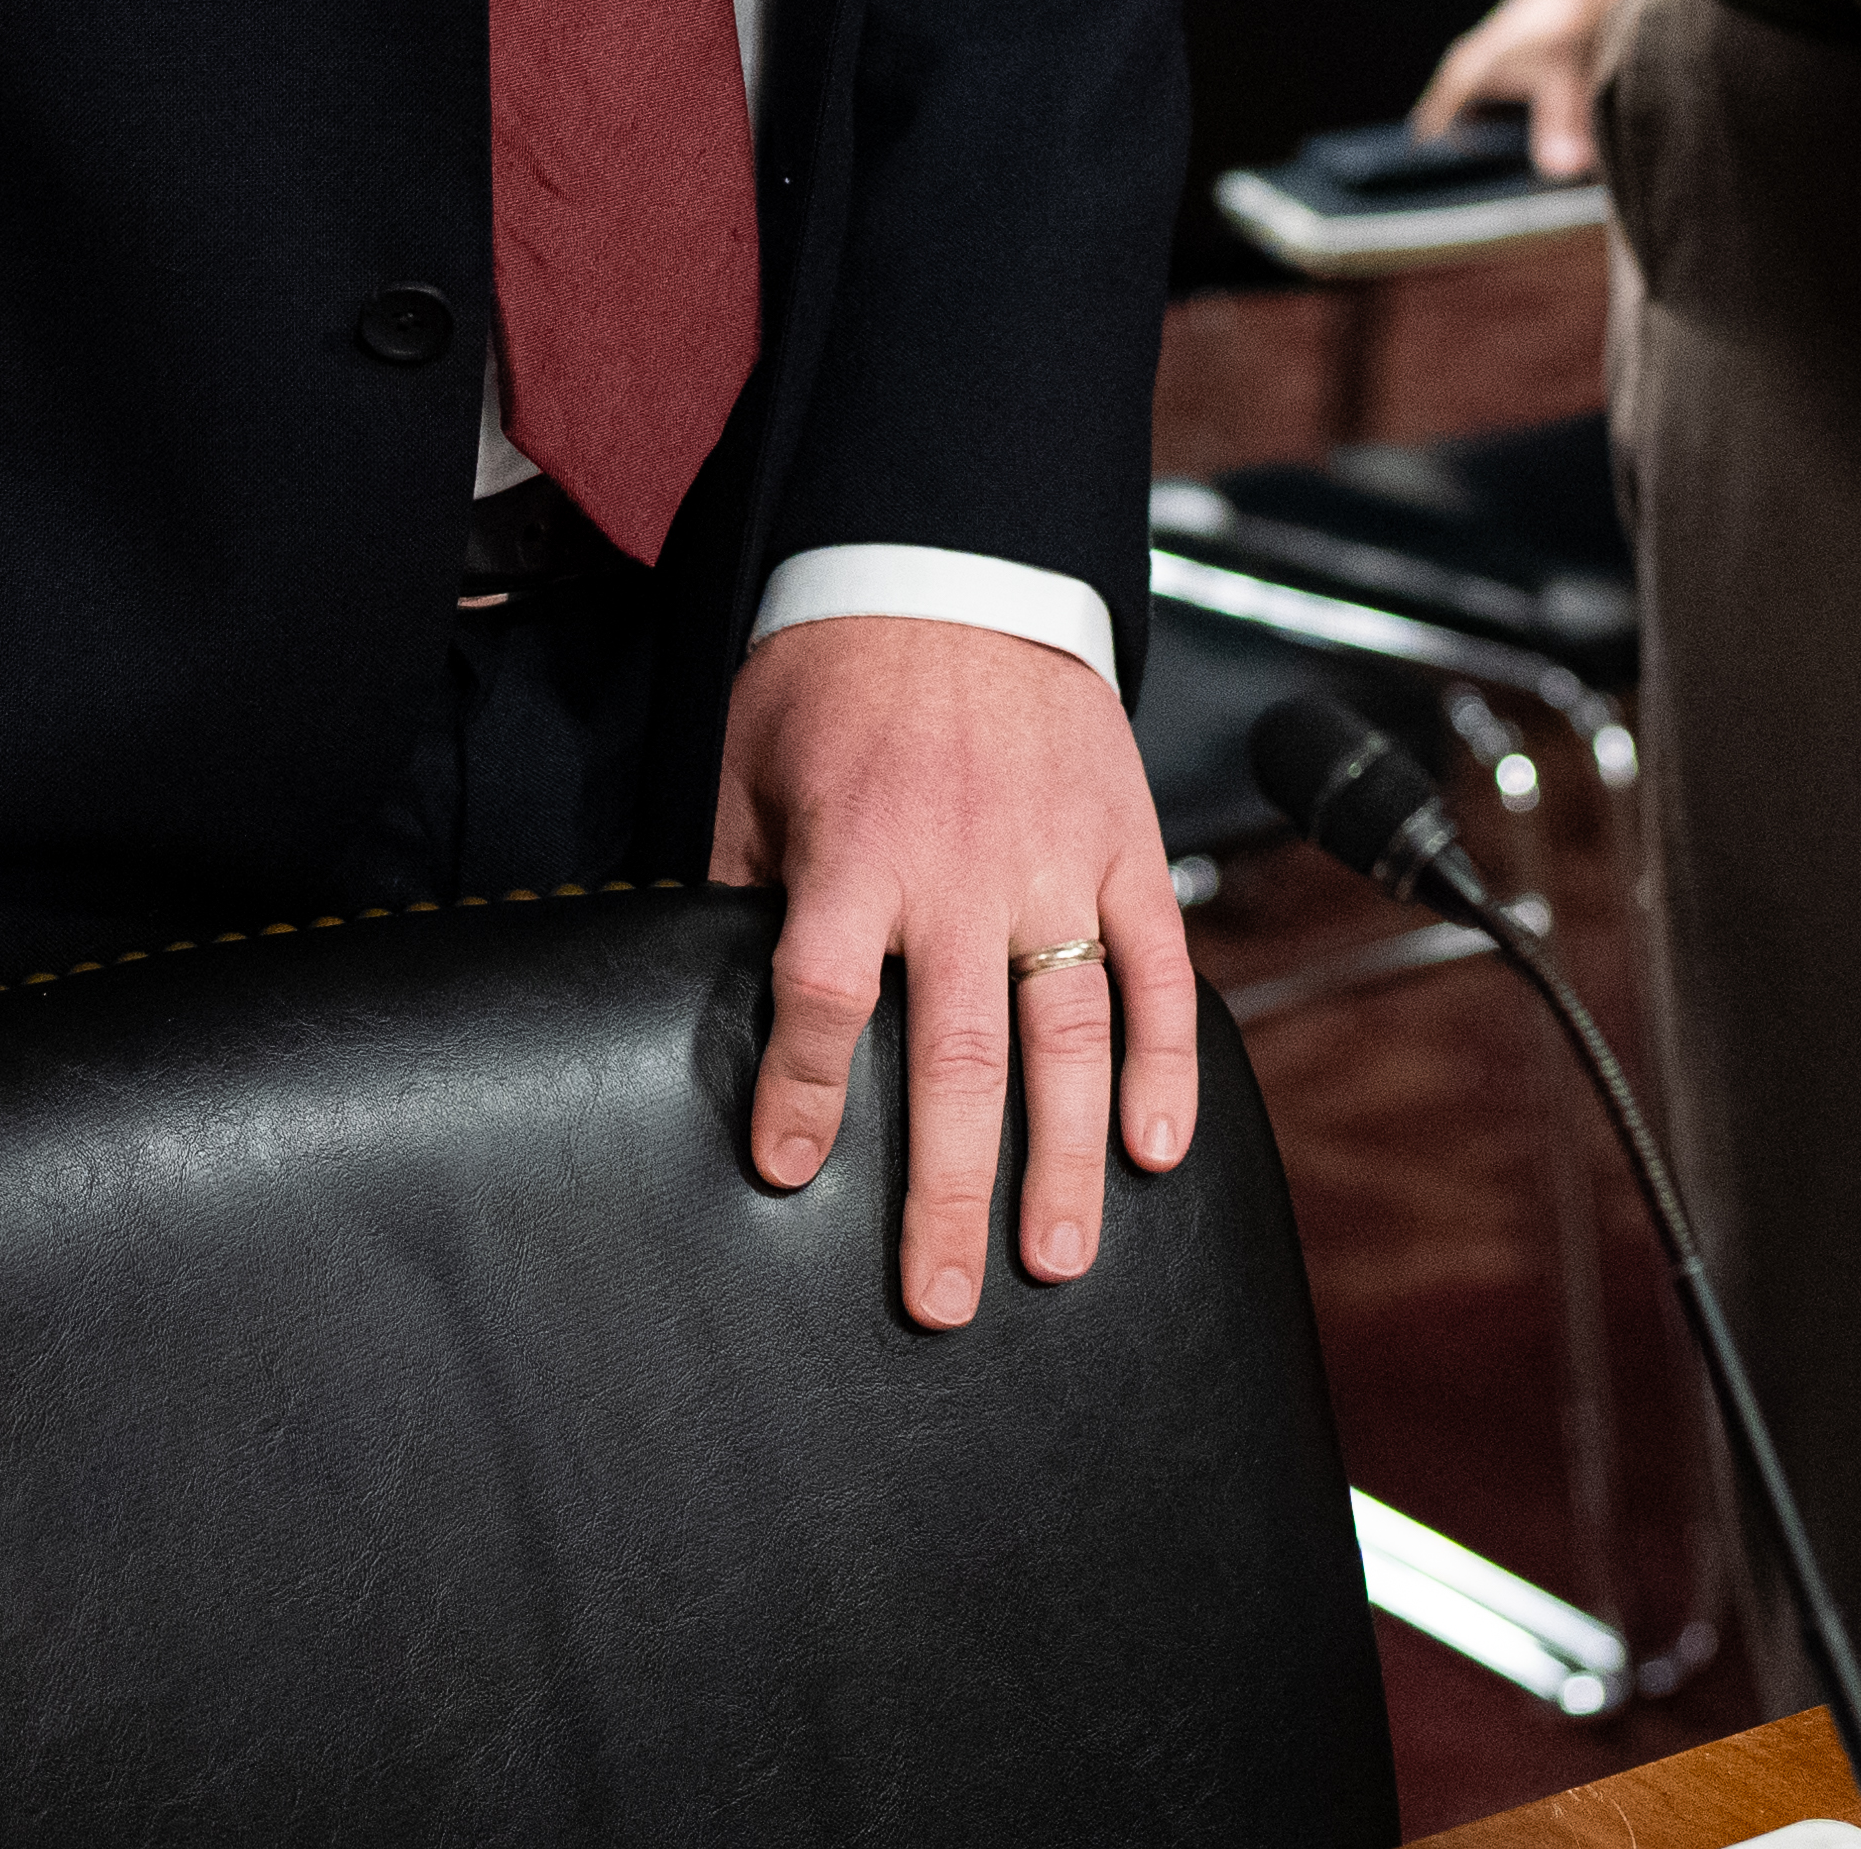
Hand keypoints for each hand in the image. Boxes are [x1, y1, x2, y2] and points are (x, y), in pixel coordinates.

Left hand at [709, 614, 1201, 1326]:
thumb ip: (739, 885)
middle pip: (959, 1055)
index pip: (827, 995)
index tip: (789, 1173)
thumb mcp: (750, 766)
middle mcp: (962, 870)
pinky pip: (1156, 968)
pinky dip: (1166, 1061)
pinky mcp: (1123, 848)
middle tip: (942, 1298)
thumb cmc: (832, 676)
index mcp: (856, 852)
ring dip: (1066, 1157)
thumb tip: (694, 998)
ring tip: (1055, 1259)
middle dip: (950, 1189)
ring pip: (1068, 1034)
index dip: (808, 1093)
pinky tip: (1156, 1147)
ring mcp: (1055, 864)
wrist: (952, 563)